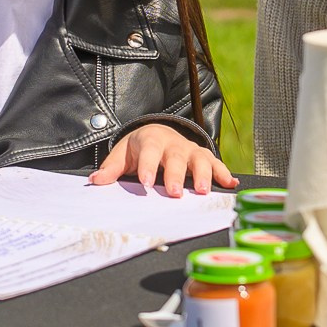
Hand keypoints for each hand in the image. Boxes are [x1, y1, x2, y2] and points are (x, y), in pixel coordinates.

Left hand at [90, 124, 236, 194]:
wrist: (159, 132)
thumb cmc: (140, 148)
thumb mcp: (123, 154)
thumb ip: (111, 168)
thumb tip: (95, 181)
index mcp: (151, 140)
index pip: (149, 153)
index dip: (148, 167)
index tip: (145, 183)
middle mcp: (173, 144)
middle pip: (176, 158)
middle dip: (176, 175)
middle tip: (175, 193)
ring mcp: (190, 150)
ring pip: (199, 160)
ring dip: (204, 175)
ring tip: (203, 191)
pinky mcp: (203, 157)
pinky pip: (216, 164)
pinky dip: (224, 173)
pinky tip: (231, 184)